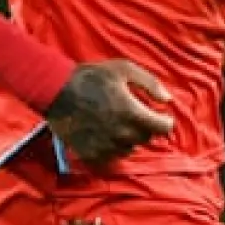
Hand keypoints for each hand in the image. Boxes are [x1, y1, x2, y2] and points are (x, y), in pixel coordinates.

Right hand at [46, 60, 174, 164]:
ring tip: (119, 122)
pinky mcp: (91, 154)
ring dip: (130, 137)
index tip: (161, 116)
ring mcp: (106, 146)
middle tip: (136, 115)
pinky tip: (107, 132)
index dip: (165, 121)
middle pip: (146, 138)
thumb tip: (167, 100)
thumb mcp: (123, 69)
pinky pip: (112, 156)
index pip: (162, 128)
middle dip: (146, 127)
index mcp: (131, 113)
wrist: (56, 90)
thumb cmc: (91, 76)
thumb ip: (150, 83)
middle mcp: (121, 133)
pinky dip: (114, 146)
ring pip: (130, 148)